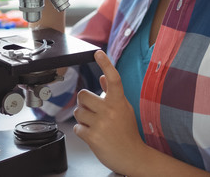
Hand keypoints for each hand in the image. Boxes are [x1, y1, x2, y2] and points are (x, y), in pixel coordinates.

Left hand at [73, 50, 145, 174]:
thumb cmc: (128, 132)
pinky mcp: (93, 137)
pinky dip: (81, 131)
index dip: (106, 64)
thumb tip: (102, 77)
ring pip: (77, 112)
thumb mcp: (124, 110)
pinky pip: (77, 128)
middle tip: (90, 110)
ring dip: (82, 118)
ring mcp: (101, 124)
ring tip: (94, 125)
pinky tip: (92, 134)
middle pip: (83, 95)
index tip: (98, 53)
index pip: (113, 79)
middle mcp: (110, 111)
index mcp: (119, 102)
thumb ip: (112, 93)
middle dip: (83, 103)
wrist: (132, 156)